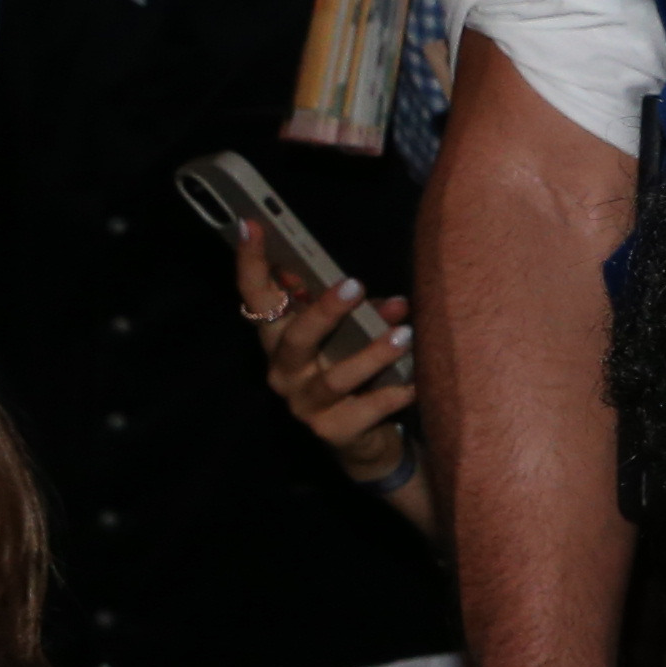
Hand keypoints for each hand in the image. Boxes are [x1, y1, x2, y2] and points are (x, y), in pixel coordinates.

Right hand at [238, 223, 415, 484]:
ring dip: (371, 354)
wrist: (364, 442)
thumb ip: (369, 318)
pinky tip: (414, 385)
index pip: (256, 298)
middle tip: (354, 284)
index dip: (251, 263)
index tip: (250, 225)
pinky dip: (391, 395)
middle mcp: (283, 371)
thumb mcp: (355, 339)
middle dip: (324, 310)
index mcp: (280, 340)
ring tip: (404, 335)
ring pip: (334, 378)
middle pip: (295, 338)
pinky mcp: (331, 431)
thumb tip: (396, 303)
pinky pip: (364, 410)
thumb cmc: (356, 374)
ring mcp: (303, 404)